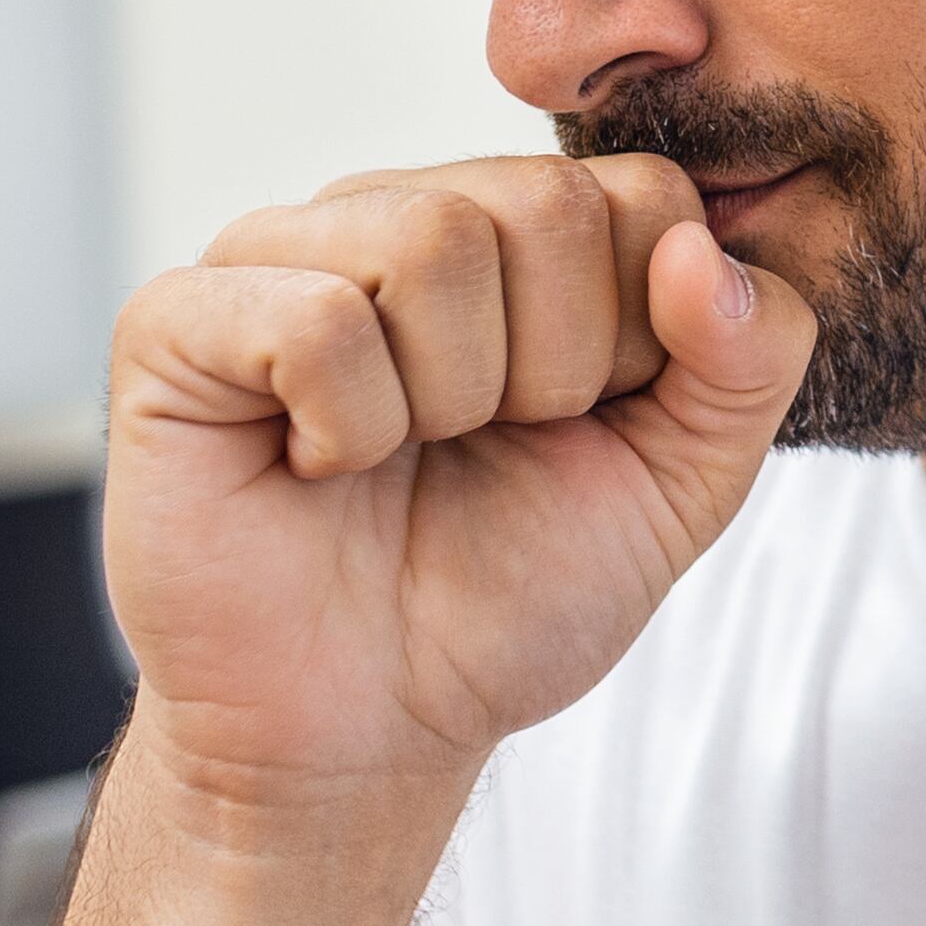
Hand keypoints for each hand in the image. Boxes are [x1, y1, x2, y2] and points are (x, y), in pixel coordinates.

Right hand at [101, 154, 814, 816]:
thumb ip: (749, 359)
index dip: (639, 342)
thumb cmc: (511, 595)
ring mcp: (275, 254)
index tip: (576, 426)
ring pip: (433, 238)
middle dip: (551, 373)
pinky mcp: (175, 321)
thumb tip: (704, 250)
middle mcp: (393, 211)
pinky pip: (314, 317)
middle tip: (480, 449)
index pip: (642, 194)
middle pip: (543, 204)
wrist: (370, 731)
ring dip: (448, 399)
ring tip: (400, 456)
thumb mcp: (681, 483)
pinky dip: (346, 425)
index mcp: (511, 231)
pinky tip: (316, 466)